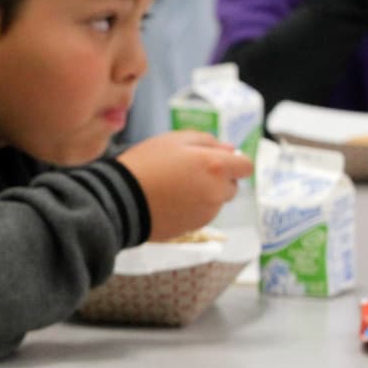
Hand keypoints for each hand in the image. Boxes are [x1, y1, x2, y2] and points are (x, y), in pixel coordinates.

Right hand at [115, 130, 253, 241]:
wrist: (121, 200)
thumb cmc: (145, 164)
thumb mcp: (173, 140)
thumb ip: (206, 141)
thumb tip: (229, 149)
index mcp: (216, 166)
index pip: (246, 166)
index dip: (234, 162)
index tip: (218, 160)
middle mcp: (217, 191)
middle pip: (232, 186)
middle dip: (219, 179)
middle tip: (190, 173)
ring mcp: (207, 213)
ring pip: (217, 202)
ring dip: (206, 194)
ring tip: (176, 189)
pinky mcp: (194, 227)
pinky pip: (202, 215)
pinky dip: (193, 208)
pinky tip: (171, 202)